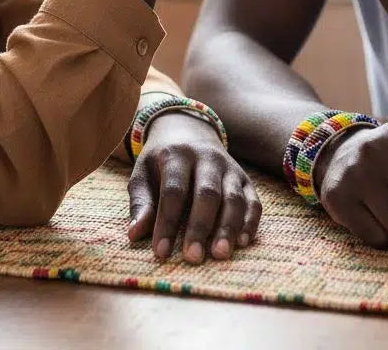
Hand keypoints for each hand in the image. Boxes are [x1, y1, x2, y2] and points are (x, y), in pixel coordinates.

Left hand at [127, 113, 261, 262]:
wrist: (188, 131)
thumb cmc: (161, 163)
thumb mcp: (142, 174)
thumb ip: (140, 203)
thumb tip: (135, 235)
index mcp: (177, 154)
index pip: (173, 190)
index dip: (167, 222)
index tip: (160, 252)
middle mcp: (207, 157)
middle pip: (207, 193)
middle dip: (200, 227)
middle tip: (193, 257)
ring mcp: (229, 166)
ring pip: (233, 197)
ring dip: (228, 227)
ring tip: (219, 254)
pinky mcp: (244, 178)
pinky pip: (253, 200)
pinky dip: (250, 222)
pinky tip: (243, 243)